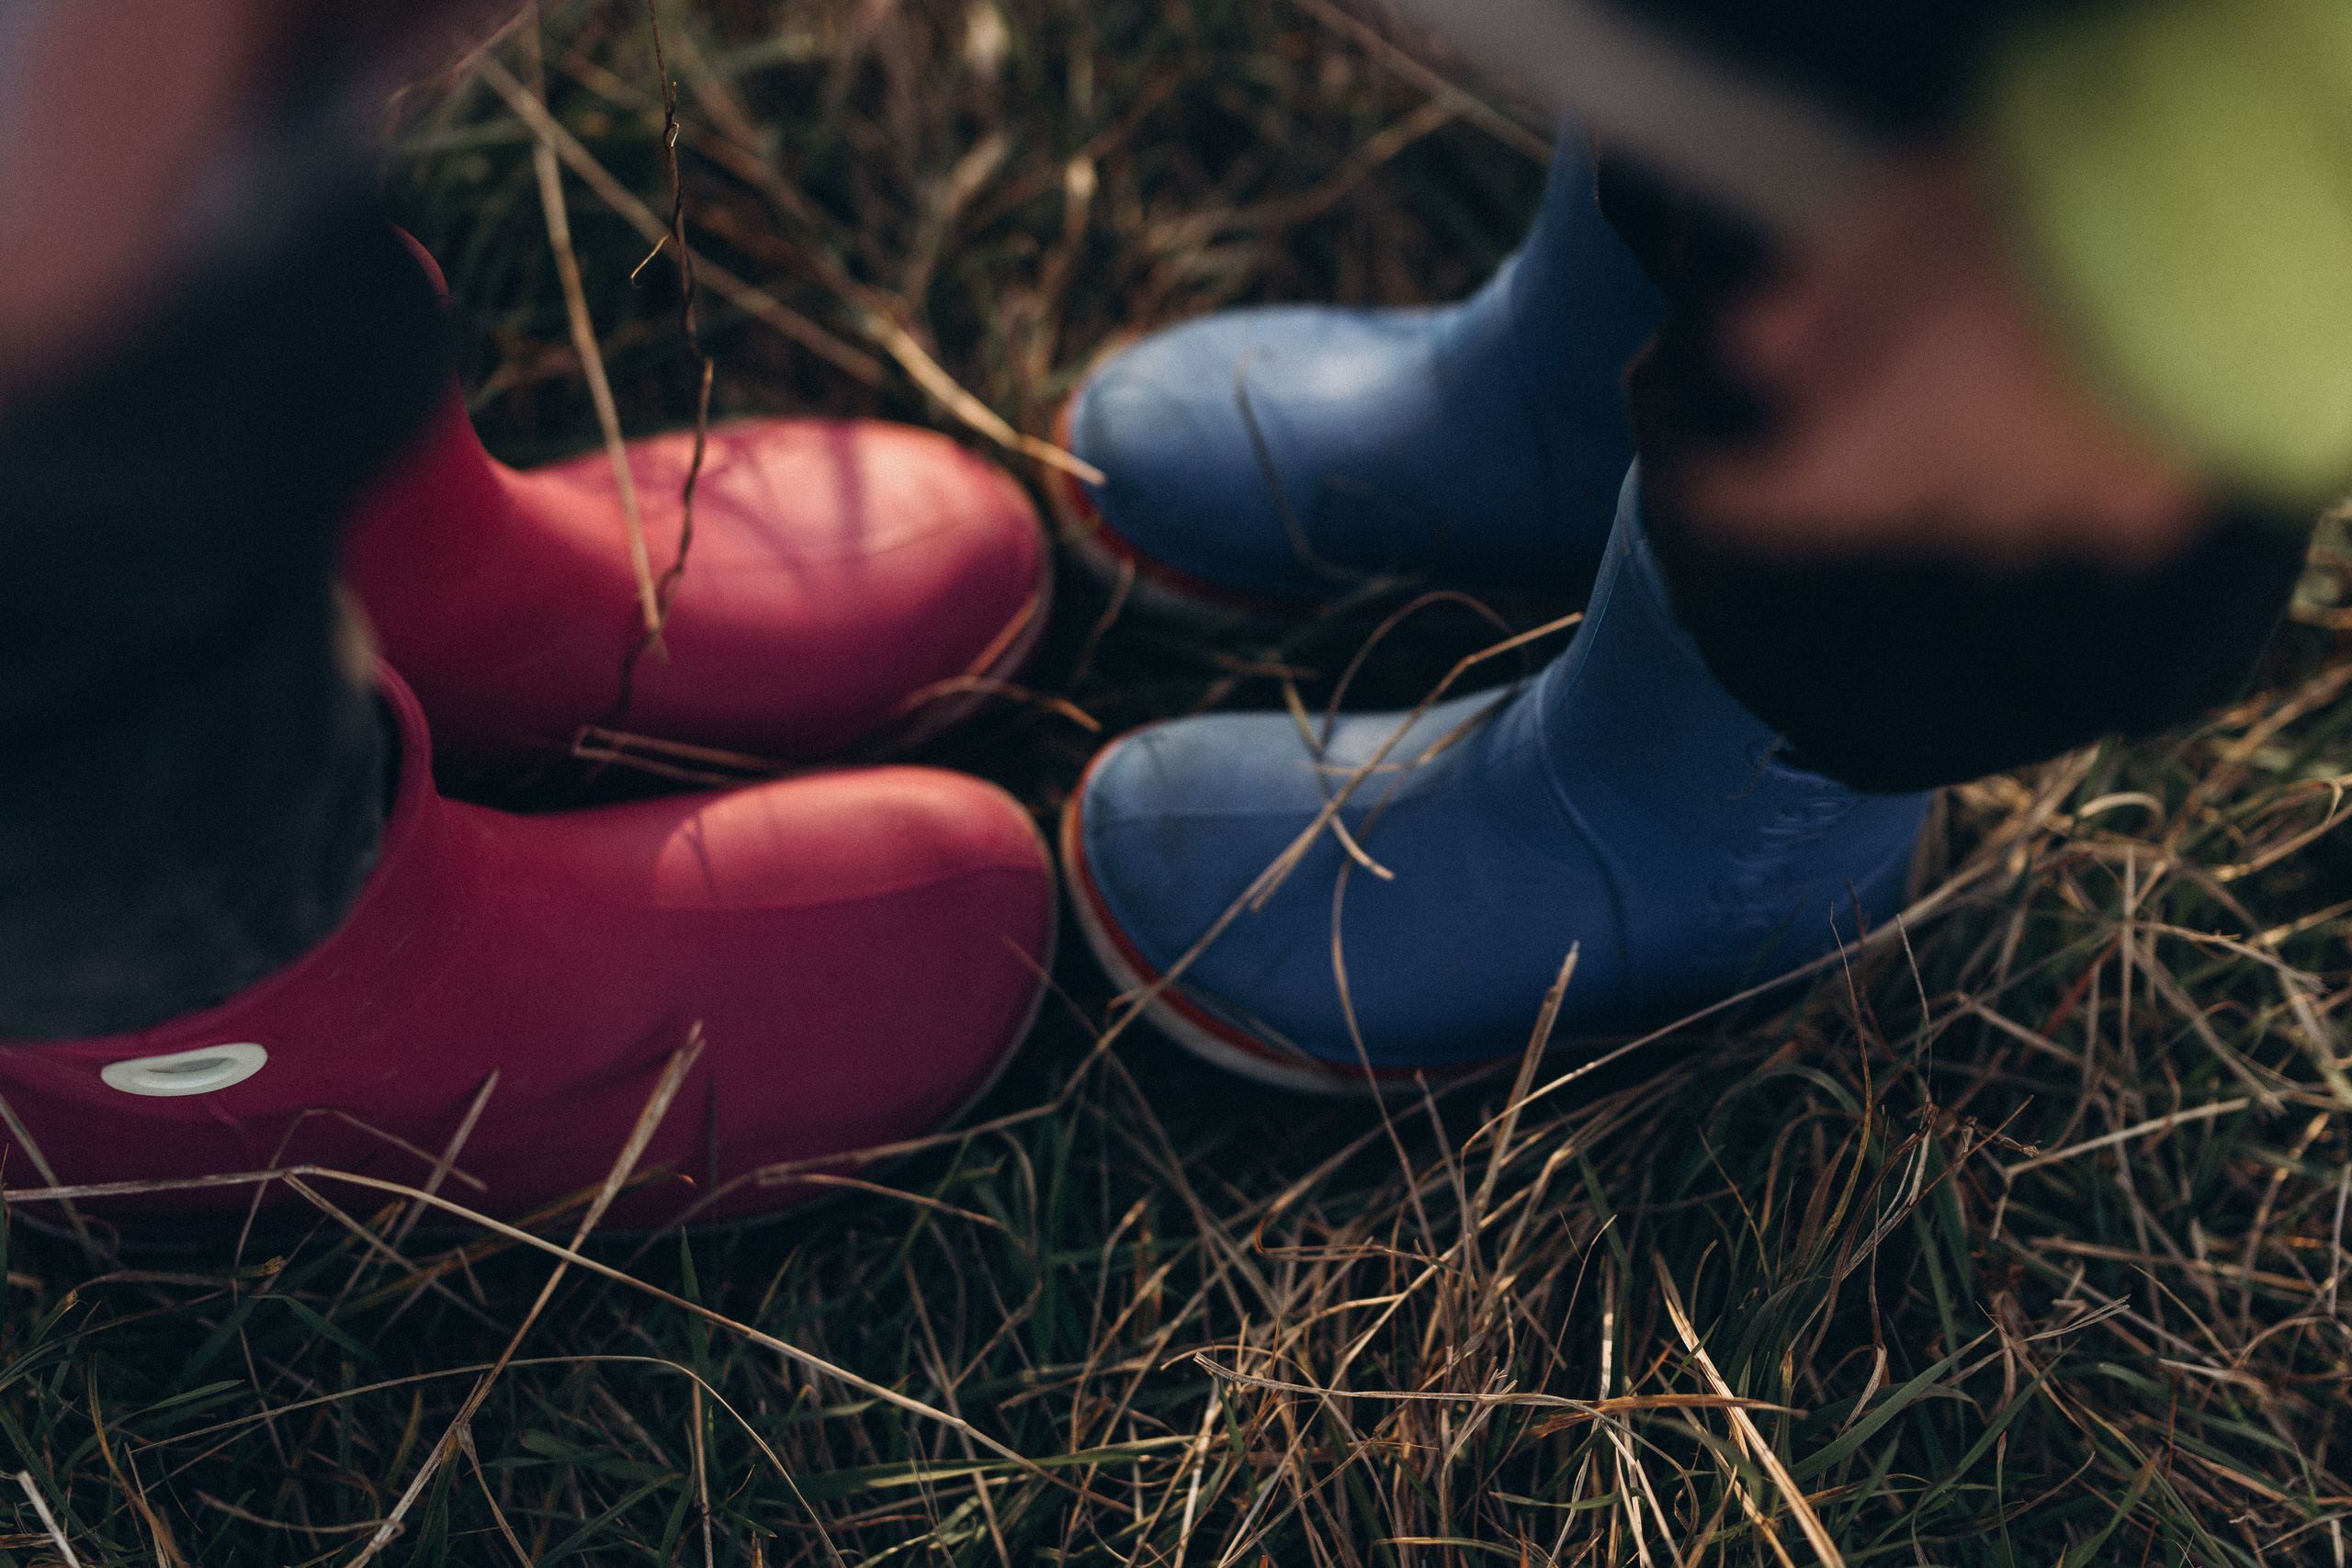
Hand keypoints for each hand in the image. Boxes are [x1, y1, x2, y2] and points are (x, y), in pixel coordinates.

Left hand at [1681, 157, 2206, 568]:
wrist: (2204, 269)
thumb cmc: (2025, 237)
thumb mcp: (1891, 238)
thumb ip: (1817, 300)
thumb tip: (1756, 340)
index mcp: (1871, 462)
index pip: (1772, 501)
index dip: (1725, 493)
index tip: (1698, 483)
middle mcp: (1950, 515)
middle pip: (1881, 493)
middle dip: (1863, 442)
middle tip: (1856, 382)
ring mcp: (2048, 519)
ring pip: (1976, 501)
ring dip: (1960, 453)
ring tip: (1970, 382)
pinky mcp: (2135, 511)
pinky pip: (2071, 500)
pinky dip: (2052, 464)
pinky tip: (2056, 412)